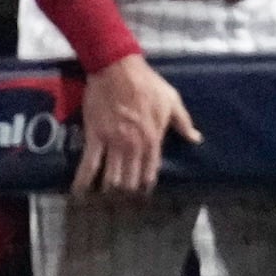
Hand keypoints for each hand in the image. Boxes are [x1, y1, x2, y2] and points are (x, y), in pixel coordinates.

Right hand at [73, 51, 197, 198]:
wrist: (117, 70)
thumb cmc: (147, 84)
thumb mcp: (172, 101)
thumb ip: (183, 123)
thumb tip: (196, 139)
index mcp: (153, 139)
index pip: (150, 171)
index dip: (146, 187)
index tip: (142, 198)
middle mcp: (134, 146)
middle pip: (130, 179)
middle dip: (126, 194)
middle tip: (120, 205)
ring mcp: (113, 142)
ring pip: (111, 176)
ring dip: (108, 191)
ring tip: (104, 203)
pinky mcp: (94, 136)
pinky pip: (89, 163)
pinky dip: (83, 179)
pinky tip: (80, 192)